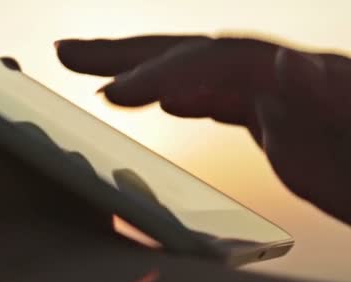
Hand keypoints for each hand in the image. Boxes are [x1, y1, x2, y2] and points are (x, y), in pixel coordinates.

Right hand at [56, 36, 350, 223]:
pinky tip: (159, 101)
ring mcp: (279, 98)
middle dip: (129, 53)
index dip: (163, 74)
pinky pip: (216, 99)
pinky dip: (179, 94)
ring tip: (94, 74)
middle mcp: (287, 79)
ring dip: (143, 67)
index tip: (112, 95)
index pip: (220, 63)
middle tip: (68, 52)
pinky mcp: (278, 120)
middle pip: (196, 51)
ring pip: (197, 70)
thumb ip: (332, 101)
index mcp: (308, 83)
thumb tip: (284, 69)